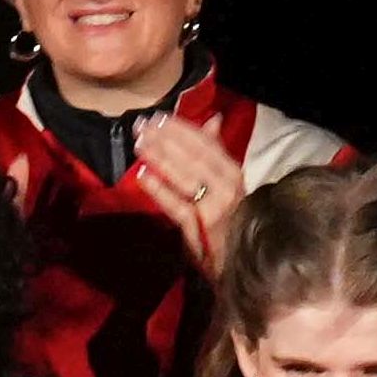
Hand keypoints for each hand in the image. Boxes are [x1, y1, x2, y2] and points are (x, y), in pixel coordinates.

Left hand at [127, 111, 246, 268]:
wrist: (238, 259)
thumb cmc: (230, 216)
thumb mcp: (227, 182)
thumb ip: (216, 150)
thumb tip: (214, 118)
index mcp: (234, 175)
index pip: (206, 144)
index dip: (181, 128)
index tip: (157, 117)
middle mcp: (228, 189)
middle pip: (194, 158)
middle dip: (165, 139)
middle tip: (141, 127)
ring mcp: (215, 209)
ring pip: (185, 178)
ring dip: (160, 158)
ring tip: (139, 144)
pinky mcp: (200, 228)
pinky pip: (177, 206)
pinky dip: (160, 190)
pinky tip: (143, 176)